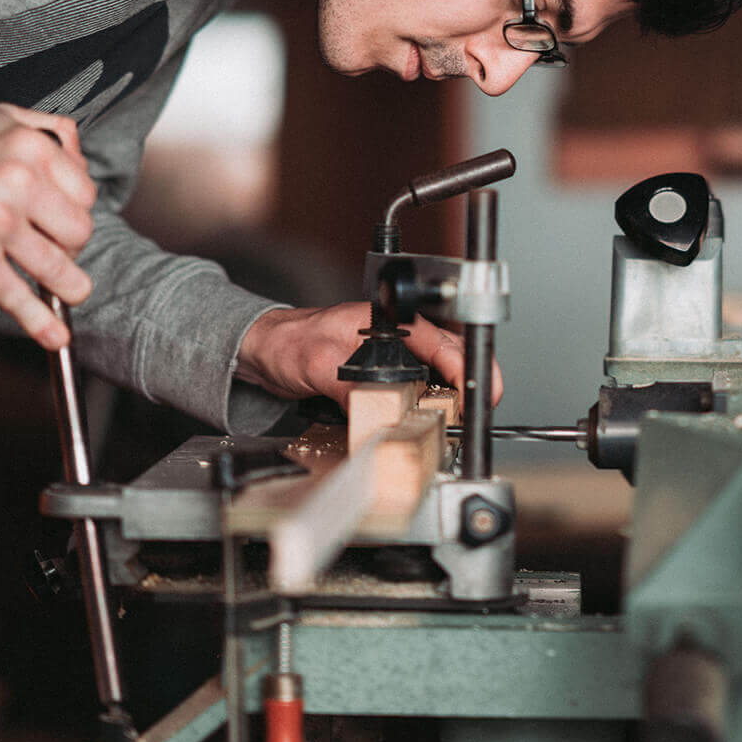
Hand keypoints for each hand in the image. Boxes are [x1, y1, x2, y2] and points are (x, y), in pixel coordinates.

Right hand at [0, 104, 95, 347]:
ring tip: (71, 292)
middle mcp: (16, 181)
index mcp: (30, 146)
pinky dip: (41, 323)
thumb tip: (83, 164)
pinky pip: (19, 297)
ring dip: (69, 286)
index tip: (58, 221)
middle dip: (71, 246)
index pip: (86, 194)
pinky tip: (56, 337)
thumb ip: (53, 132)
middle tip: (51, 249)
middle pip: (79, 231)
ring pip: (59, 267)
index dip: (76, 211)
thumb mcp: (4, 121)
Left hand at [236, 302, 505, 408]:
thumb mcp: (319, 363)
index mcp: (391, 321)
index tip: (476, 394)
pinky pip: (415, 389)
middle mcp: (397, 336)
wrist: (265, 351)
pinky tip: (427, 420)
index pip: (443, 342)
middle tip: (474, 414)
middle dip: (468, 384)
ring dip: (449, 396)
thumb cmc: (290, 341)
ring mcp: (392, 356)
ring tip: (456, 420)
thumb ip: (350, 388)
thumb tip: (375, 413)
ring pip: (435, 374)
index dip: (466, 368)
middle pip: (449, 357)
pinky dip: (427, 405)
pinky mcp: (383, 375)